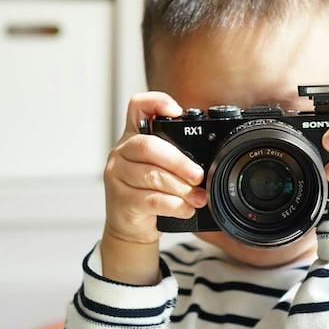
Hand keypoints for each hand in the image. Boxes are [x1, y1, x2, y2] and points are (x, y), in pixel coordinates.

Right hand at [100, 92, 207, 283]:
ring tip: (198, 197)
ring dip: (180, 187)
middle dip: (179, 161)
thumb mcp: (158, 167)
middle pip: (148, 146)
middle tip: (198, 175)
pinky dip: (173, 205)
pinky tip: (185, 209)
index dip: (156, 103)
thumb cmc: (148, 192)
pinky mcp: (121, 200)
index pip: (137, 107)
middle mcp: (121, 152)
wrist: (129, 226)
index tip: (177, 112)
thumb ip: (175, 155)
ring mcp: (117, 176)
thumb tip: (210, 158)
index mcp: (133, 137)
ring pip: (151, 175)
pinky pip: (150, 199)